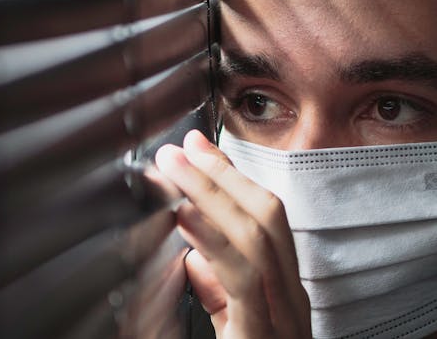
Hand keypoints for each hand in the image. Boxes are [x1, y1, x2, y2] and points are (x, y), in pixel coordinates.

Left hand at [153, 130, 310, 338]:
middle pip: (267, 215)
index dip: (231, 177)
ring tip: (175, 167)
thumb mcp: (233, 323)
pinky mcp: (262, 332)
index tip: (198, 147)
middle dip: (223, 174)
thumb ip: (218, 287)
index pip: (264, 217)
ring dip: (213, 193)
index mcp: (282, 290)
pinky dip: (211, 237)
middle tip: (183, 147)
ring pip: (258, 235)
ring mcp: (283, 314)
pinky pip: (240, 275)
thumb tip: (193, 255)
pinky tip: (182, 214)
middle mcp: (290, 298)